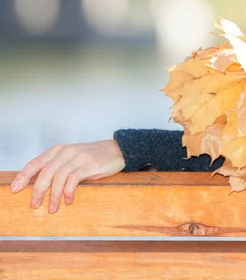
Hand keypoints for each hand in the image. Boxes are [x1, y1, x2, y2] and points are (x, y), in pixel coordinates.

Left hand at [10, 139, 125, 213]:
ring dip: (53, 195)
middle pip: (45, 171)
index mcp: (59, 150)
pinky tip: (68, 200)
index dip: (24, 176)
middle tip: (34, 205)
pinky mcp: (89, 165)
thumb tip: (38, 184)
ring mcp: (78, 157)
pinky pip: (73, 180)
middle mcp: (67, 151)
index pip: (36, 162)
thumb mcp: (72, 158)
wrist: (117, 150)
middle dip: (37, 190)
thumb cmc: (92, 157)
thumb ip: (57, 166)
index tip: (15, 189)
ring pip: (58, 177)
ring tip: (52, 208)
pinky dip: (68, 192)